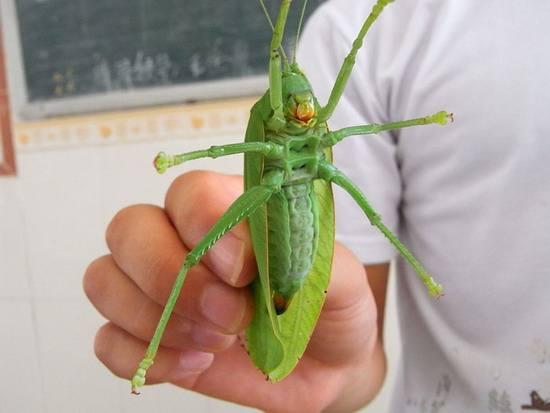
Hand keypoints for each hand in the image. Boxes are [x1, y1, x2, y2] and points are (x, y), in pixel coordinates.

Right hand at [84, 171, 383, 412]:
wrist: (326, 367)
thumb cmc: (329, 310)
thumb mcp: (340, 280)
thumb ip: (304, 253)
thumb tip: (245, 250)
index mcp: (230, 211)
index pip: (188, 191)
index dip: (205, 227)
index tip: (242, 273)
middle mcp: (184, 240)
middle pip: (128, 227)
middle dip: (172, 278)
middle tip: (229, 316)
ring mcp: (159, 289)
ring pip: (104, 279)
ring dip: (156, 318)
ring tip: (216, 342)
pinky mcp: (149, 336)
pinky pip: (106, 339)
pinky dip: (143, 356)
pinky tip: (192, 363)